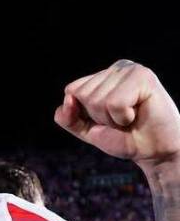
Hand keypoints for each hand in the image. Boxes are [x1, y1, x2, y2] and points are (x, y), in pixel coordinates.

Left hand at [55, 60, 179, 171]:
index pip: (71, 90)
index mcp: (102, 76)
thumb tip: (67, 100)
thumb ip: (68, 118)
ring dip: (111, 118)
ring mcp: (130, 70)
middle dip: (98, 116)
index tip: (106, 119)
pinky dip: (122, 117)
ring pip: (97, 100)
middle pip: (82, 95)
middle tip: (119, 120)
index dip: (84, 113)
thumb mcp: (87, 130)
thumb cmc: (123, 138)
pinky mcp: (143, 77)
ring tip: (128, 118)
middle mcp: (116, 68)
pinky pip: (114, 103)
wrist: (152, 151)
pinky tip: (136, 114)